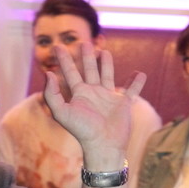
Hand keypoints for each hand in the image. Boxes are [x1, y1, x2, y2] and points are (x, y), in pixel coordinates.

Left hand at [43, 43, 145, 167]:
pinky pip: (131, 90)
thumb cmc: (82, 130)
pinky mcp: (123, 104)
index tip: (58, 47)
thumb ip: (52, 94)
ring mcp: (108, 98)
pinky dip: (136, 83)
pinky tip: (140, 74)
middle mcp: (93, 94)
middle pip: (89, 70)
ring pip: (107, 76)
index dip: (64, 60)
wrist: (103, 145)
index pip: (70, 73)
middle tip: (83, 42)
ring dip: (106, 64)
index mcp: (79, 94)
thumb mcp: (62, 112)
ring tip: (104, 51)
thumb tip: (48, 73)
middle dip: (86, 57)